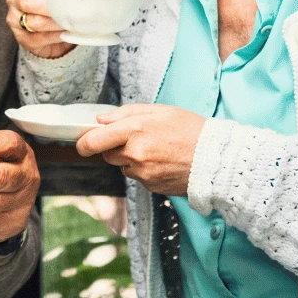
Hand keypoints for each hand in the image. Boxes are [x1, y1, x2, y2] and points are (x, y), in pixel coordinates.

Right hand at [6, 0, 77, 59]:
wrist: (61, 28)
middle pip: (27, 0)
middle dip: (50, 6)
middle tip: (69, 8)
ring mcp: (15, 18)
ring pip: (35, 22)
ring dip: (56, 23)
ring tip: (71, 22)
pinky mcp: (21, 38)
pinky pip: (38, 38)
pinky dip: (55, 37)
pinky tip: (65, 33)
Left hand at [76, 104, 205, 195]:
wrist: (216, 159)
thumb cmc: (190, 130)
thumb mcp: (159, 111)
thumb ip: (126, 114)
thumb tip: (101, 120)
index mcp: (135, 131)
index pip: (94, 140)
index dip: (84, 142)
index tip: (82, 142)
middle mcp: (135, 154)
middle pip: (107, 154)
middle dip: (116, 147)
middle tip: (138, 138)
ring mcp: (142, 173)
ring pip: (123, 166)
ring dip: (131, 159)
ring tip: (156, 150)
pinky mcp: (150, 187)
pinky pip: (137, 177)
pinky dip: (144, 170)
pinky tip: (162, 162)